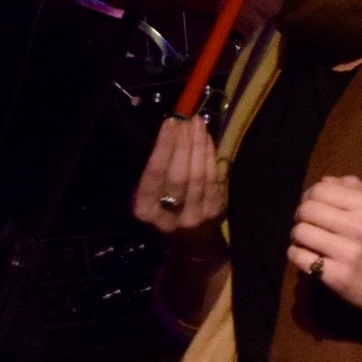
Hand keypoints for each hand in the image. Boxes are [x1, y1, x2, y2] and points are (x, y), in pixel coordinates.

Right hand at [132, 116, 225, 235]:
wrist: (190, 241)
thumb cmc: (164, 209)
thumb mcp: (150, 195)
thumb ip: (156, 171)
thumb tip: (171, 131)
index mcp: (146, 211)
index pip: (155, 175)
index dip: (163, 148)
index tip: (169, 123)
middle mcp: (171, 216)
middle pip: (179, 175)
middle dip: (184, 144)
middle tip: (186, 120)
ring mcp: (195, 215)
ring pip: (199, 175)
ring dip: (199, 145)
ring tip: (197, 123)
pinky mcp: (214, 211)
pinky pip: (214, 177)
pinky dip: (211, 155)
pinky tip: (207, 139)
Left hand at [288, 175, 361, 317]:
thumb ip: (353, 190)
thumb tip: (323, 180)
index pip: (320, 190)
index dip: (309, 196)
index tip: (312, 206)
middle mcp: (359, 227)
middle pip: (307, 210)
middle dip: (300, 216)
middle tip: (307, 224)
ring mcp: (347, 253)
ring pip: (300, 232)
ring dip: (298, 236)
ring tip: (307, 241)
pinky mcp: (337, 277)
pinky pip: (299, 257)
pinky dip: (296, 254)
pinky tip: (307, 255)